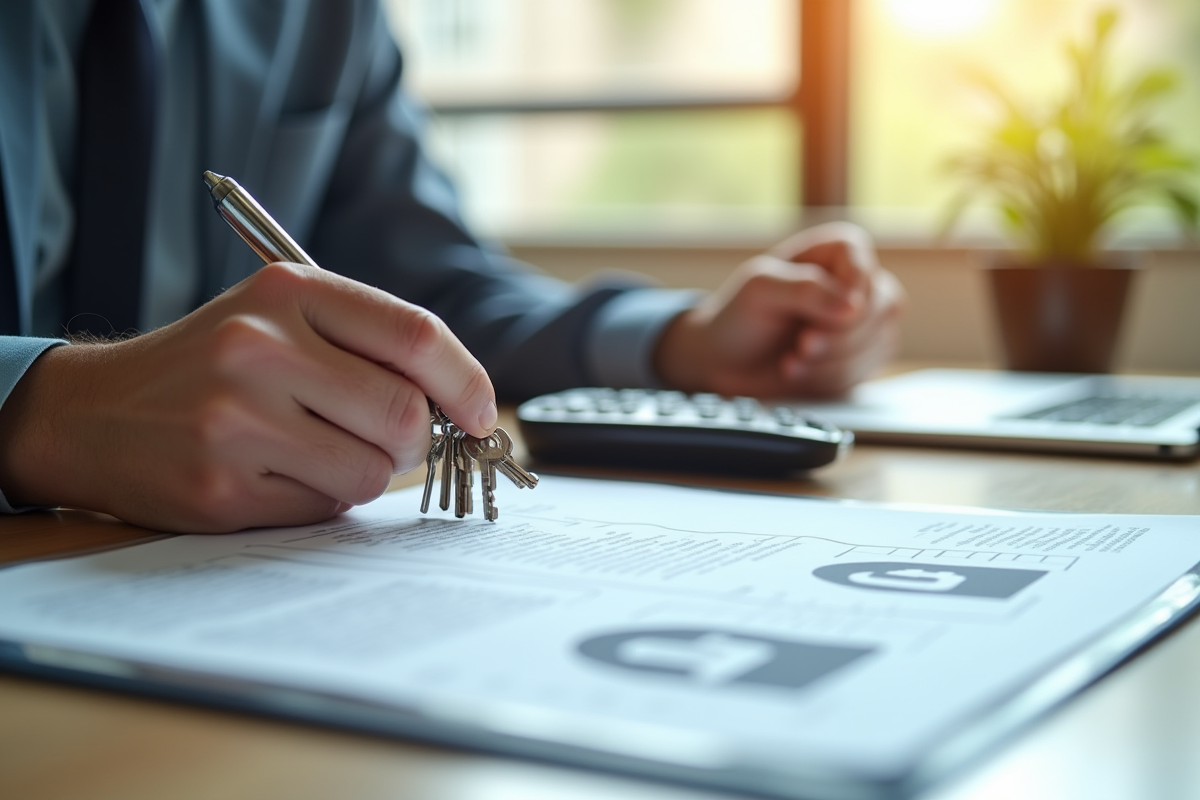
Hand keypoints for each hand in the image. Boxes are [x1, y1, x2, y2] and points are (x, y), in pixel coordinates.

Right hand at [0, 263, 496, 532]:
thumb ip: (366, 343)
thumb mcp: (280, 317)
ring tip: (314, 451)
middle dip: (412, 439)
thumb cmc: (211, 364)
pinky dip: (320, 498)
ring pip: (372, 471)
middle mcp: (261, 347)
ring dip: (365, 472)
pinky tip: (274, 475)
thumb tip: (462, 402)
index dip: (466, 381)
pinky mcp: (221, 487)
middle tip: (383, 438)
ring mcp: (237, 420)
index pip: (416, 335)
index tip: (480, 413)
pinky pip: (325, 507)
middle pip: (403, 414)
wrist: (92, 412)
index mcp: (288, 291)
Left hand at [653, 222, 903, 398]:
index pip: (863, 261)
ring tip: (791, 362)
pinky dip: (830, 380)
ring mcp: (864, 323)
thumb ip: (805, 289)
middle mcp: (856, 283)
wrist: (726, 363)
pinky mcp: (861, 359)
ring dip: (832, 362)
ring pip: (879, 342)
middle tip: (801, 345)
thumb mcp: (760, 290)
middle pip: (882, 305)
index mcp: (835, 252)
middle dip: (839, 336)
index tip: (823, 314)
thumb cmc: (739, 317)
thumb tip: (853, 305)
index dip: (851, 291)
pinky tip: (800, 373)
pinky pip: (867, 372)